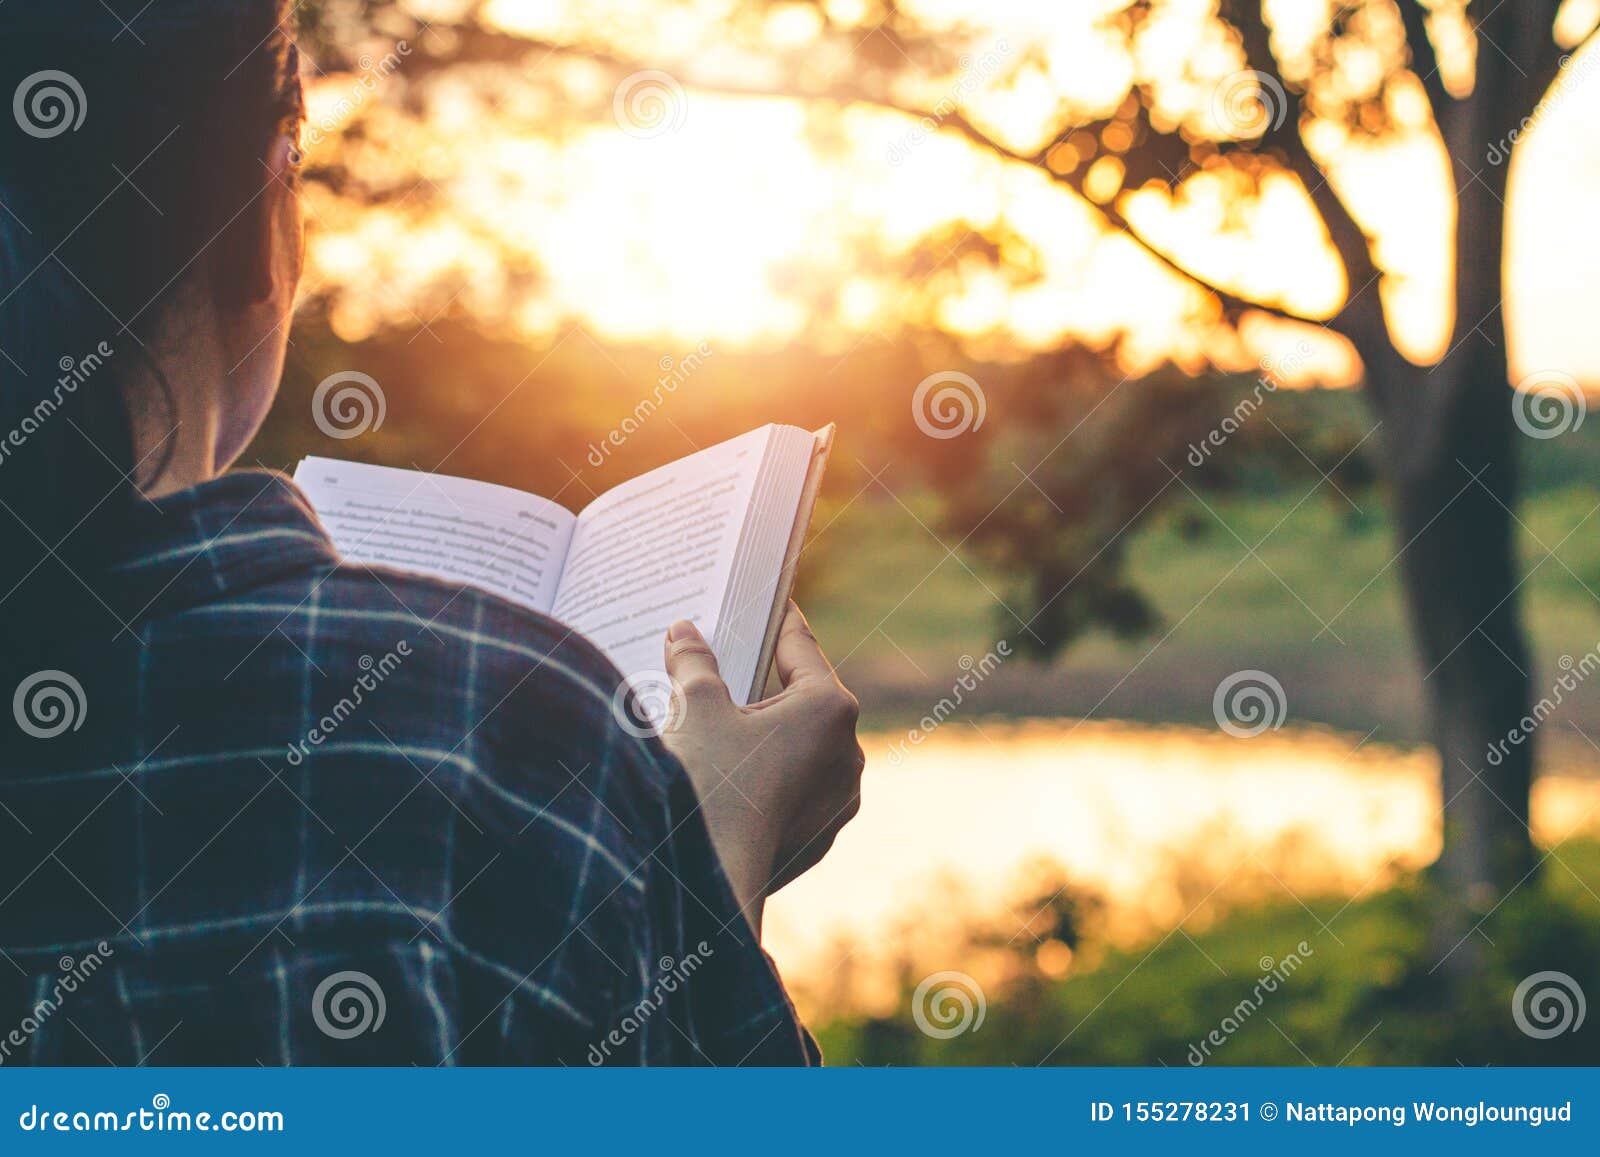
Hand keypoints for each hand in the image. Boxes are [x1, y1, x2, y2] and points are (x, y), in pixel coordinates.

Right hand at [659, 603, 863, 932]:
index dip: (776, 618)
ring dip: (765, 734)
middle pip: (802, 698)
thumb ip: (693, 662)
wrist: (708, 884)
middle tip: (727, 658)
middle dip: (762, 681)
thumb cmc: (706, 785)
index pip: (800, 645)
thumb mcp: (694, 709)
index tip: (766, 598)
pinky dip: (766, 776)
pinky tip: (728, 774)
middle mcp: (848, 752)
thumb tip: (684, 632)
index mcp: (829, 708)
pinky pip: (794, 790)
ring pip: (800, 748)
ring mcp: (839, 800)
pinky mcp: (820, 837)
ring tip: (718, 721)